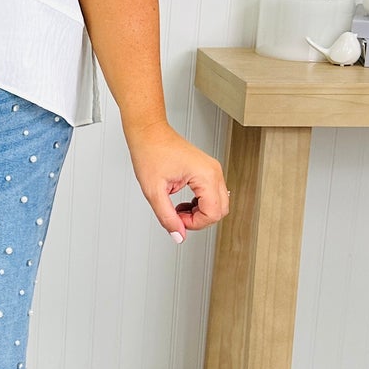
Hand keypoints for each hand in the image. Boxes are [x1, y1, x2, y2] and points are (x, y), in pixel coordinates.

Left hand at [125, 120, 228, 241]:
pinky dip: (199, 204)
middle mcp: (214, 172)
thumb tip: (178, 236)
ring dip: (199, 212)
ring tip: (177, 208)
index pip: (213, 213)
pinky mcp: (207, 170)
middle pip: (220, 211)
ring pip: (218, 204)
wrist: (148, 132)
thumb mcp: (153, 191)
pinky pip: (212, 195)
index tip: (175, 219)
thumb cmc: (150, 152)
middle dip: (199, 220)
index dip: (194, 223)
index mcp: (205, 175)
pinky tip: (182, 202)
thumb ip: (166, 217)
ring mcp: (212, 170)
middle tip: (176, 216)